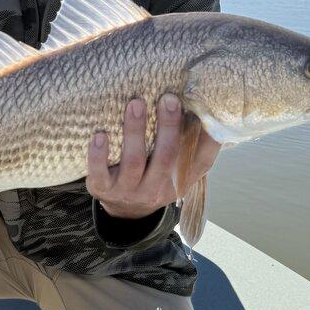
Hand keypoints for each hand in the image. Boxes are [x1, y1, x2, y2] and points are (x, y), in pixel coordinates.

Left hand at [86, 95, 220, 218]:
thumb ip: (192, 146)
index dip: (207, 139)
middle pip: (166, 157)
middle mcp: (157, 188)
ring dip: (135, 131)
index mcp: (180, 182)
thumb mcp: (178, 170)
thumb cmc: (155, 176)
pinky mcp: (102, 190)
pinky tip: (99, 135)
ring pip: (133, 162)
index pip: (201, 162)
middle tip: (168, 98)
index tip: (205, 110)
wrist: (125, 211)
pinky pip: (99, 173)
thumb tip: (210, 109)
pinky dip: (99, 154)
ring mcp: (129, 191)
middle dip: (168, 127)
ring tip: (136, 103)